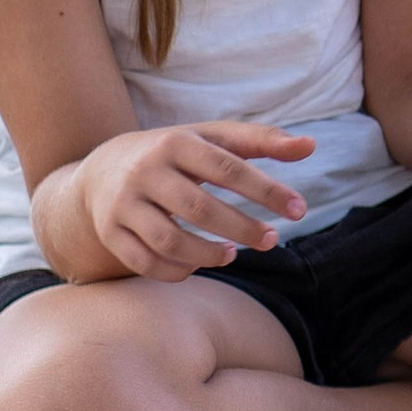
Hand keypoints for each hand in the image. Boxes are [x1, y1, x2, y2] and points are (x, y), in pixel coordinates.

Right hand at [65, 122, 314, 280]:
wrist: (101, 170)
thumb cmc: (174, 154)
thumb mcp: (211, 139)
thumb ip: (260, 141)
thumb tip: (310, 145)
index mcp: (175, 142)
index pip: (228, 168)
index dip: (267, 191)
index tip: (299, 210)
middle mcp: (145, 172)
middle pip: (199, 208)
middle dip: (242, 228)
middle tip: (271, 240)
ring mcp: (123, 204)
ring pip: (168, 240)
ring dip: (207, 254)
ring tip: (233, 256)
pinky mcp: (110, 232)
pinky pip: (144, 262)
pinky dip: (175, 271)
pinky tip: (199, 265)